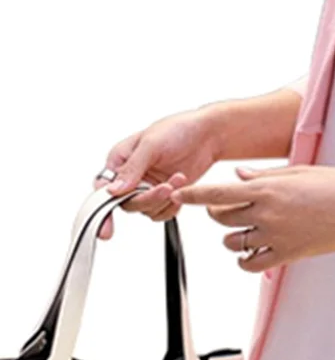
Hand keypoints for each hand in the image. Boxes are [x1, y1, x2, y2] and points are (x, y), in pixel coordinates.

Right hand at [94, 109, 220, 239]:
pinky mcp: (164, 194)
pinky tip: (181, 188)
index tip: (106, 230)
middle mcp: (131, 176)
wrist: (207, 135)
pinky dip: (172, 206)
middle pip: (127, 203)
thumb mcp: (151, 144)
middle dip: (148, 199)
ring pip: (146, 210)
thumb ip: (132, 168)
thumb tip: (113, 190)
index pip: (103, 189)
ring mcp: (148, 187)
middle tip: (165, 188)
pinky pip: (162, 212)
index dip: (102, 210)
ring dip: (164, 200)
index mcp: (119, 160)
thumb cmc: (178, 129)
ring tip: (178, 179)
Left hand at [172, 164, 334, 272]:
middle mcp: (267, 214)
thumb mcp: (299, 171)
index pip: (217, 193)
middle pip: (221, 217)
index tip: (177, 194)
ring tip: (245, 229)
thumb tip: (238, 177)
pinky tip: (254, 251)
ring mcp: (276, 237)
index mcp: (267, 189)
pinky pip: (253, 264)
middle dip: (217, 211)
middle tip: (226, 207)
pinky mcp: (288, 255)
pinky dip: (246, 259)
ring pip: (233, 242)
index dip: (192, 194)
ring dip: (232, 236)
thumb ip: (264, 176)